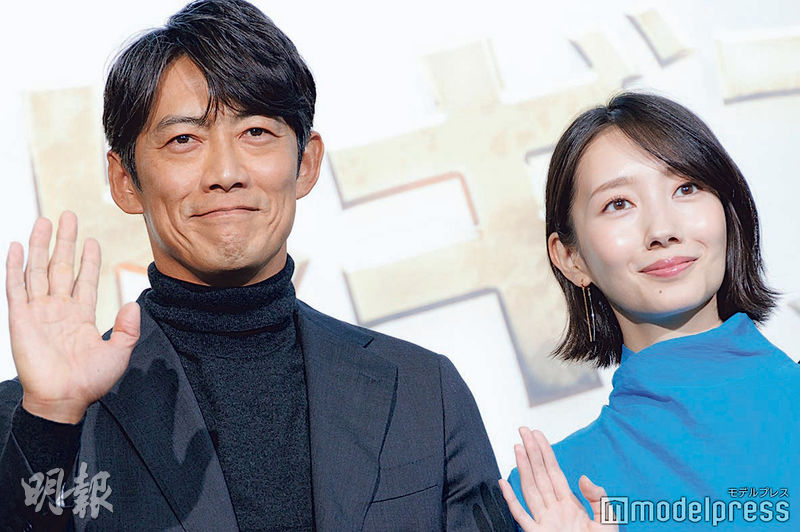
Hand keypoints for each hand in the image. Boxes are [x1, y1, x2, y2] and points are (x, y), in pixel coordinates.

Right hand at [6, 211, 139, 423]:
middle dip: (66, 241)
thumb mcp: (120, 353)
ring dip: (41, 245)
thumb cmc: (90, 381)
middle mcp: (59, 309)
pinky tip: (15, 247)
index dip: (88, 260)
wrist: (64, 399)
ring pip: (39, 270)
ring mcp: (38, 311)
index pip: (84, 280)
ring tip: (45, 220)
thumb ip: (128, 328)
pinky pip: (15, 287)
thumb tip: (134, 305)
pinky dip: (15, 266)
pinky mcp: (20, 318)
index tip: (92, 240)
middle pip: (61, 266)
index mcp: (81, 316)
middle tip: (69, 216)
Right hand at [498, 427, 616, 531]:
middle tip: (523, 431)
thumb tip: (582, 478)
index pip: (554, 472)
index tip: (538, 435)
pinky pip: (519, 514)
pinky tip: (504, 483)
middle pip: (540, 475)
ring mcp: (544, 521)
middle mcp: (554, 510)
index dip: (546, 452)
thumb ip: (598, 497)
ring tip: (518, 447)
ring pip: (529, 489)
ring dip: (523, 468)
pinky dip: (510, 499)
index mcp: (571, 505)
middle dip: (532, 451)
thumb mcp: (608, 521)